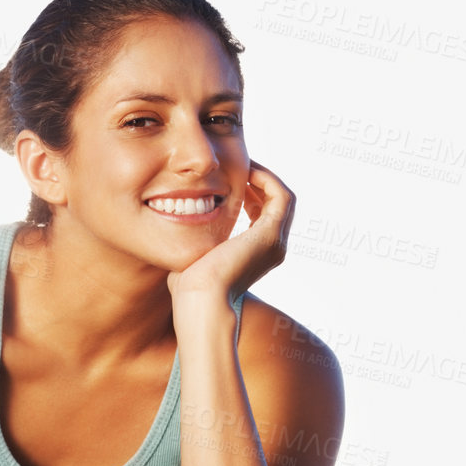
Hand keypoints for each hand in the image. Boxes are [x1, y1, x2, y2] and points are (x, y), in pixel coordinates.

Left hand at [166, 160, 294, 307]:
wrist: (200, 300)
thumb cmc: (190, 286)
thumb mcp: (196, 256)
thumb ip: (198, 240)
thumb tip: (182, 228)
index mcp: (259, 255)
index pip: (265, 215)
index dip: (252, 194)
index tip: (232, 181)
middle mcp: (274, 249)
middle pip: (278, 205)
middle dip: (260, 183)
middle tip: (240, 168)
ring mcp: (276, 243)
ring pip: (283, 198)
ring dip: (265, 177)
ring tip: (244, 165)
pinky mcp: (270, 235)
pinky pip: (281, 196)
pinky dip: (267, 180)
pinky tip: (246, 171)